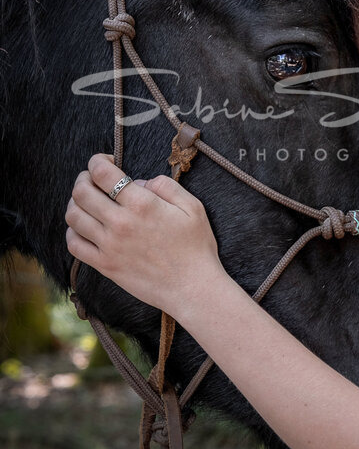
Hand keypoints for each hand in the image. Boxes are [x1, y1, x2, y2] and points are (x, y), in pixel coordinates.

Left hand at [65, 153, 222, 315]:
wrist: (192, 287)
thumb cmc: (196, 247)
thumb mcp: (192, 207)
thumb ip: (166, 186)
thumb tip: (140, 182)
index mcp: (142, 204)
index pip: (102, 173)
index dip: (97, 161)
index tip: (104, 161)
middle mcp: (120, 223)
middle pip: (81, 192)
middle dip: (83, 179)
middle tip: (91, 179)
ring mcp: (109, 246)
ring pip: (73, 216)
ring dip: (75, 203)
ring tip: (86, 202)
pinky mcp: (105, 265)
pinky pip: (74, 245)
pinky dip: (72, 231)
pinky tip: (84, 228)